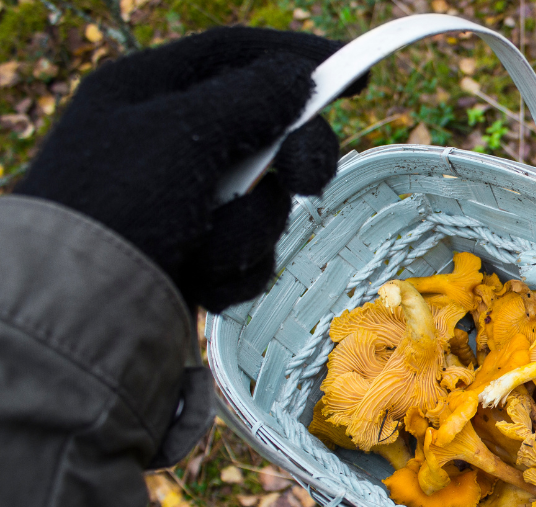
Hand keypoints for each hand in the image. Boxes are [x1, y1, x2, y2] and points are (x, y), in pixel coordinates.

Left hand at [15, 27, 366, 311]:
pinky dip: (234, 268)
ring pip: (263, 200)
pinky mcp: (190, 256)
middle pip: (264, 130)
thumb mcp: (183, 135)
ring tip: (206, 249)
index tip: (357, 72)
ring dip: (250, 229)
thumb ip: (250, 99)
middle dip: (295, 158)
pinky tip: (199, 278)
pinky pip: (248, 252)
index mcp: (145, 95)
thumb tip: (298, 78)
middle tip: (312, 180)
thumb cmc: (117, 208)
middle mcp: (163, 143)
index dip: (299, 58)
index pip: (237, 56)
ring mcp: (179, 203)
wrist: (73, 315)